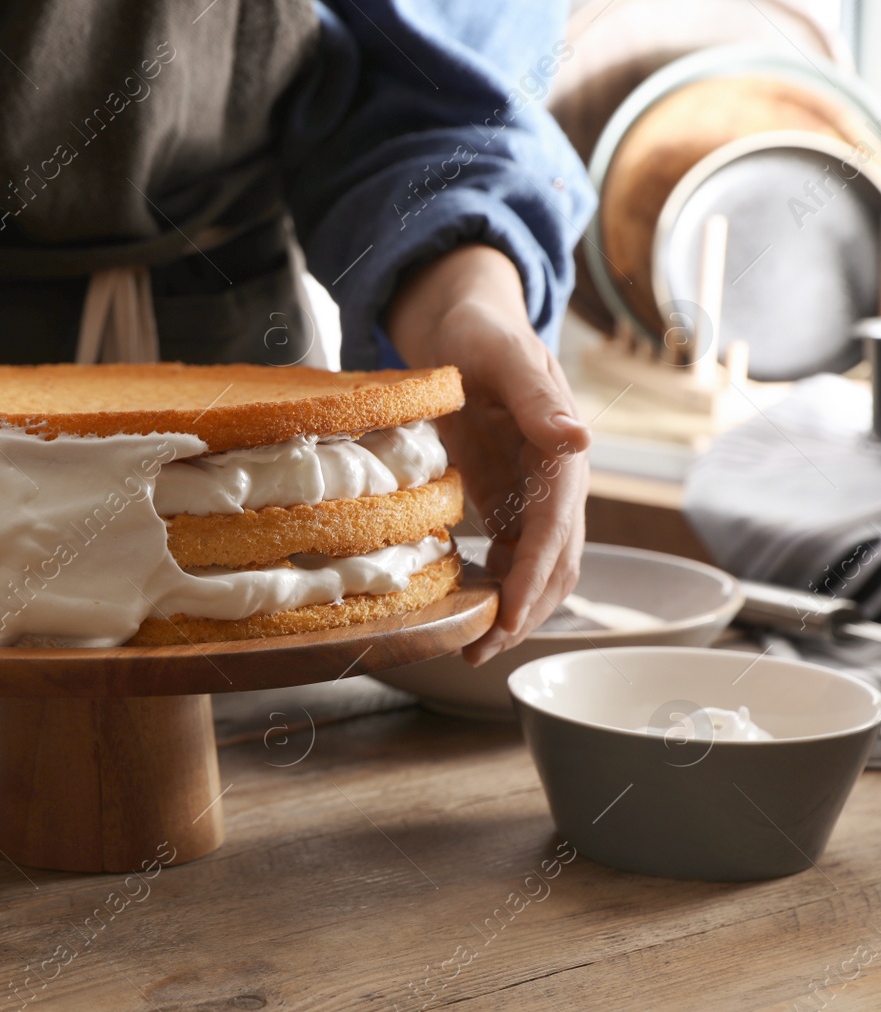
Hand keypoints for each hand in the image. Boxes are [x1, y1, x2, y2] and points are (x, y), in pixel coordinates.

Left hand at [386, 244, 589, 663]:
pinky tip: (470, 609)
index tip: (510, 615)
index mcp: (560, 451)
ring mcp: (535, 494)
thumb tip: (581, 440)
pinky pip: (514, 554)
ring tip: (474, 646)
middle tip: (481, 652)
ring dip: (515, 608)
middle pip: (556, 560)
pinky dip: (500, 587)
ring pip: (540, 566)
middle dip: (525, 610)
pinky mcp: (510, 499)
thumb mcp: (504, 354)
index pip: (556, 527)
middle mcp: (556, 480)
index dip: (535, 575)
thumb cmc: (483, 332)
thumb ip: (538, 396)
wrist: (466, 324)